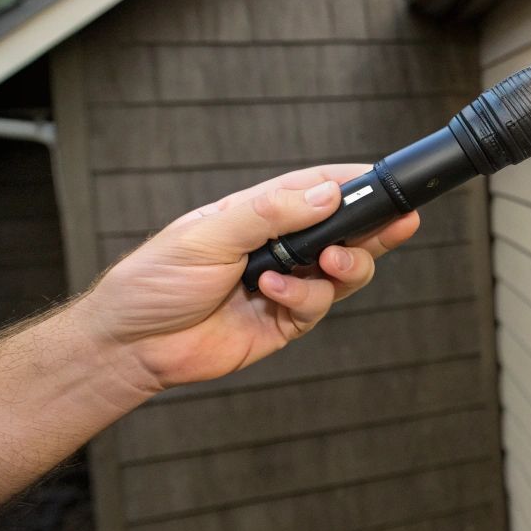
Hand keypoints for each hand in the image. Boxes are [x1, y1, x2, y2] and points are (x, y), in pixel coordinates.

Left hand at [77, 164, 419, 392]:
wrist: (131, 346)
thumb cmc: (155, 281)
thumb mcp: (209, 234)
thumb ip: (270, 213)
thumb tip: (326, 194)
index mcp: (260, 214)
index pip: (318, 190)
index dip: (356, 185)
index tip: (388, 183)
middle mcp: (279, 247)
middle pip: (345, 231)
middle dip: (375, 228)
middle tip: (399, 223)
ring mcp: (287, 285)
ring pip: (344, 271)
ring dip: (345, 265)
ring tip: (327, 262)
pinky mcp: (286, 322)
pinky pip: (317, 306)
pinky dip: (304, 298)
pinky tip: (274, 292)